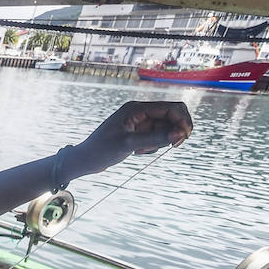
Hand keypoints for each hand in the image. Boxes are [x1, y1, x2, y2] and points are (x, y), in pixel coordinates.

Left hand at [71, 100, 193, 177]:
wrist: (85, 160)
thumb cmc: (101, 150)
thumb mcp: (129, 144)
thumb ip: (155, 138)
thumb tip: (180, 135)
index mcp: (137, 108)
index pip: (171, 108)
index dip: (182, 121)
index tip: (183, 138)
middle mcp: (140, 112)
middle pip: (171, 117)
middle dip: (174, 131)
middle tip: (172, 146)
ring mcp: (139, 123)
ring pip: (165, 129)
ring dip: (161, 141)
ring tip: (141, 151)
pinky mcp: (138, 133)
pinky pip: (156, 137)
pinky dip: (152, 146)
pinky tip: (137, 153)